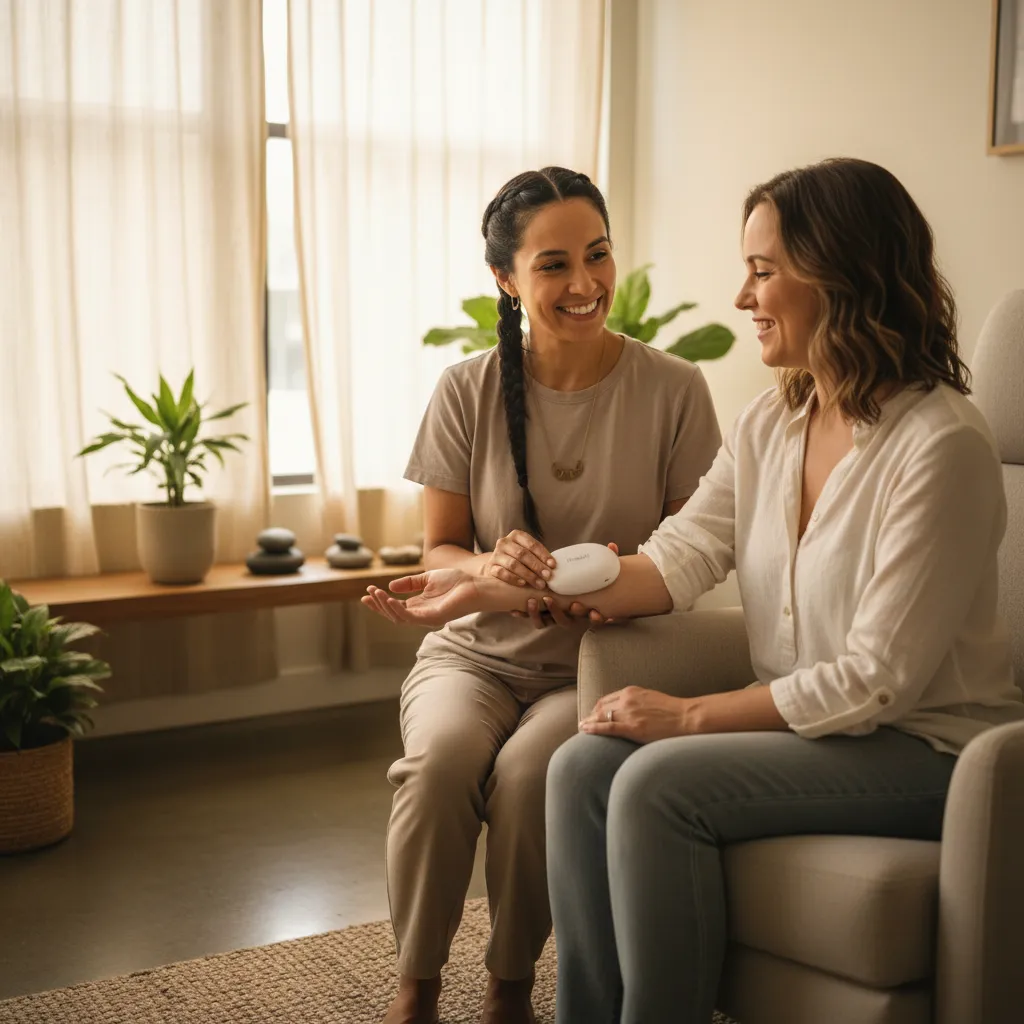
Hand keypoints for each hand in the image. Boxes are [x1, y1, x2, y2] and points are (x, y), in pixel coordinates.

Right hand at [362, 568, 483, 627]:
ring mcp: (426, 618)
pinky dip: (397, 609)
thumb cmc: (456, 582)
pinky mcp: (433, 619)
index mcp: (419, 606)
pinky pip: (410, 618)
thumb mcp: (427, 578)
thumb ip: (410, 583)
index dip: (379, 601)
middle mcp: (421, 614)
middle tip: (367, 594)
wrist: (474, 585)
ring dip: (385, 607)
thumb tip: (390, 586)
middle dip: (378, 605)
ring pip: (399, 618)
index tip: (366, 592)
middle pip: (393, 614)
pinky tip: (389, 599)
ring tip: (376, 594)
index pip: (394, 607)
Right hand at [481, 530, 555, 589]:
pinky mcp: (490, 567)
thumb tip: (554, 567)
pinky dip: (513, 578)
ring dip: (528, 575)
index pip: (532, 544)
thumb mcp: (528, 553)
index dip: (543, 554)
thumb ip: (539, 557)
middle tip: (548, 576)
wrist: (497, 567)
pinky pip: (502, 573)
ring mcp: (496, 554)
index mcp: (516, 536)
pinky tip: (523, 584)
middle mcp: (504, 542)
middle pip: (523, 554)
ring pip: (513, 564)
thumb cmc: (518, 560)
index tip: (553, 565)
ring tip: (539, 584)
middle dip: (537, 566)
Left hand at [510, 542, 620, 628]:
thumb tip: (613, 545)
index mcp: (586, 608)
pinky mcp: (542, 615)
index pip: (594, 618)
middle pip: (565, 622)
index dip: (595, 618)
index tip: (594, 612)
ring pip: (545, 623)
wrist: (569, 590)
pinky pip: (533, 619)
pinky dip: (525, 614)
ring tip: (531, 600)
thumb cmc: (587, 582)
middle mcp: (570, 616)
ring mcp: (554, 617)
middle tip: (549, 598)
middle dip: (556, 612)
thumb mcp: (599, 570)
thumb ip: (608, 558)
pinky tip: (515, 609)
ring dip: (537, 614)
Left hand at [579, 686, 696, 742]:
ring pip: (600, 717)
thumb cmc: (673, 710)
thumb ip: (637, 701)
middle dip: (591, 715)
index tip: (593, 714)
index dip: (597, 708)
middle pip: (601, 707)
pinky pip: (607, 727)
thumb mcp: (651, 698)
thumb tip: (628, 710)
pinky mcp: (632, 728)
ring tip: (581, 728)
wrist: (687, 717)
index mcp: (632, 691)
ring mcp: (628, 713)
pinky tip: (584, 729)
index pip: (607, 699)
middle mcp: (627, 700)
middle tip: (584, 723)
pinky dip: (593, 728)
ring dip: (589, 722)